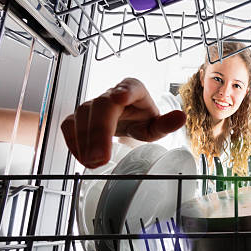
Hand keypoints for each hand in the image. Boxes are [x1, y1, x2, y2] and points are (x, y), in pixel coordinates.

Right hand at [61, 78, 185, 168]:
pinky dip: (74, 142)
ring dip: (85, 141)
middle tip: (100, 156)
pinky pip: (70, 125)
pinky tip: (83, 158)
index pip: (129, 88)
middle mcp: (111, 94)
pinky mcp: (80, 115)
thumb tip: (180, 118)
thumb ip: (167, 124)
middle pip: (101, 107)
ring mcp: (93, 103)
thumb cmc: (142, 120)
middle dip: (99, 132)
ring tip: (94, 162)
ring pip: (82, 115)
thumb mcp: (156, 125)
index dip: (124, 92)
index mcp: (134, 90)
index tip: (118, 98)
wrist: (127, 120)